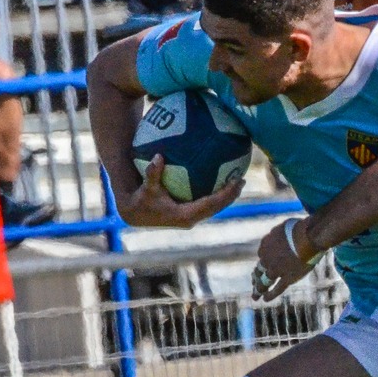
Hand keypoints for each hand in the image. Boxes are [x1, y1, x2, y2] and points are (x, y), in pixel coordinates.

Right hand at [117, 153, 243, 227]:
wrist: (134, 215)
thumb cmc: (140, 201)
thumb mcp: (146, 188)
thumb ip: (152, 174)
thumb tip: (157, 157)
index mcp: (184, 215)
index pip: (211, 204)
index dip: (226, 194)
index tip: (236, 181)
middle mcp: (190, 219)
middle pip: (217, 207)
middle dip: (231, 195)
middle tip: (242, 180)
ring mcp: (190, 218)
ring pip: (213, 208)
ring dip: (226, 196)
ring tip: (237, 181)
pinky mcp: (188, 215)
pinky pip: (206, 204)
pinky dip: (215, 194)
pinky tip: (220, 179)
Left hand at [251, 216, 320, 300]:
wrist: (307, 238)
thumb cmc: (299, 229)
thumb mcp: (283, 227)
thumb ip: (278, 234)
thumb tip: (276, 237)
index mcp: (265, 245)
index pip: (262, 253)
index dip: (265, 258)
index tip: (266, 261)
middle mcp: (267, 259)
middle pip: (259, 269)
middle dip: (256, 276)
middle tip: (253, 280)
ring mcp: (276, 270)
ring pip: (264, 282)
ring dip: (258, 289)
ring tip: (255, 296)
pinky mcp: (287, 278)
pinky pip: (277, 289)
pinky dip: (270, 295)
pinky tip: (264, 300)